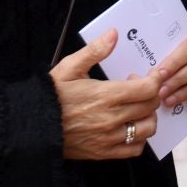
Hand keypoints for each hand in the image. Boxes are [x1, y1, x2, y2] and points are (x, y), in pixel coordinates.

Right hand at [51, 29, 162, 159]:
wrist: (32, 126)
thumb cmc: (51, 95)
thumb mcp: (69, 67)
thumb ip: (94, 51)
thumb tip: (114, 34)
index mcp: (106, 95)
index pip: (148, 89)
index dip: (154, 80)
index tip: (149, 75)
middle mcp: (112, 118)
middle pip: (150, 106)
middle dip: (151, 94)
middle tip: (138, 87)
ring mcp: (109, 137)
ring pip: (147, 128)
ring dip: (147, 116)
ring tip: (137, 108)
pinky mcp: (103, 153)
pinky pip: (134, 149)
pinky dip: (138, 139)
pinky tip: (129, 127)